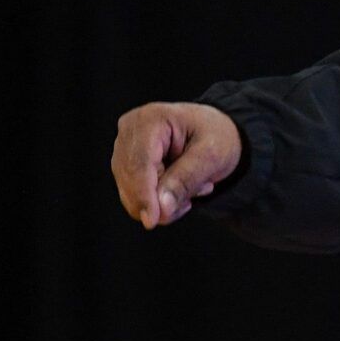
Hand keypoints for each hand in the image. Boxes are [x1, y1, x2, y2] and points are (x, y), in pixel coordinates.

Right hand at [111, 102, 242, 228]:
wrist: (213, 131)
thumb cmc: (215, 135)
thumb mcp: (212, 155)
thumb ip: (186, 181)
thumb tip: (161, 209)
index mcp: (151, 119)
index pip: (139, 163)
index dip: (144, 195)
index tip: (153, 221)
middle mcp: (130, 130)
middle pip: (131, 180)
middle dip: (159, 200)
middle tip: (192, 197)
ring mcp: (124, 146)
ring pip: (130, 192)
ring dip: (162, 201)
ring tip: (191, 186)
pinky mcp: (125, 162)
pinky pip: (133, 195)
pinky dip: (157, 201)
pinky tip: (178, 189)